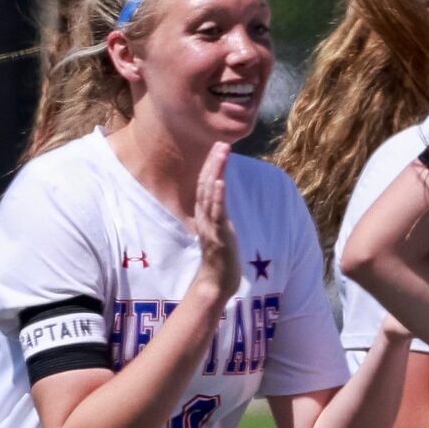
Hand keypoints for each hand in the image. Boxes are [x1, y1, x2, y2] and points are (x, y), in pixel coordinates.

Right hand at [186, 140, 242, 308]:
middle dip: (214, 163)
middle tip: (222, 143)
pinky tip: (222, 181)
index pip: (206, 185)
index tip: (219, 148)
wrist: (216, 284)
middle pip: (206, 184)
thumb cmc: (221, 260)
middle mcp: (205, 217)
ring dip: (216, 172)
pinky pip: (217, 213)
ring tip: (222, 153)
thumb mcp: (221, 231)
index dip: (211, 166)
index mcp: (205, 215)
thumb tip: (223, 202)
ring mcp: (210, 226)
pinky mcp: (218, 235)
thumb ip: (219, 215)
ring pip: (211, 194)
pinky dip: (218, 196)